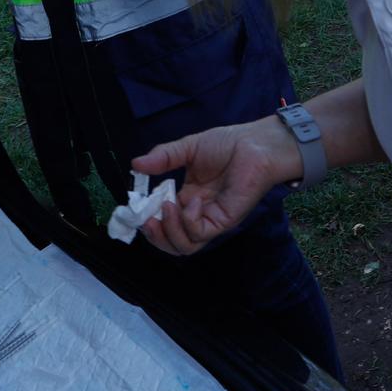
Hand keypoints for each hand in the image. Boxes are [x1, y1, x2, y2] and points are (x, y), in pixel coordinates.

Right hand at [135, 117, 301, 255]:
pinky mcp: (224, 221)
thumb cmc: (228, 144)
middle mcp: (197, 213)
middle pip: (172, 242)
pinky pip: (200, 234)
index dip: (148, 219)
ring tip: (166, 208)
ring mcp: (210, 219)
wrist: (255, 144)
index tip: (136, 208)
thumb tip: (135, 165)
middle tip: (146, 220)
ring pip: (185, 246)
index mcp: (187, 198)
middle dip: (155, 236)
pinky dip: (189, 221)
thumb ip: (163, 158)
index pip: (163, 220)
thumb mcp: (188, 148)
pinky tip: (191, 201)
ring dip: (169, 231)